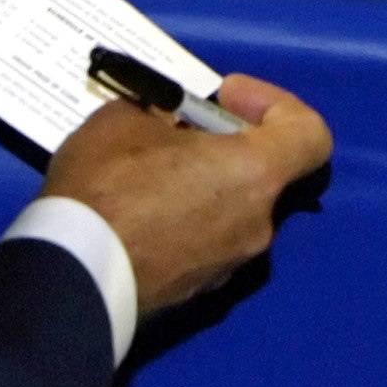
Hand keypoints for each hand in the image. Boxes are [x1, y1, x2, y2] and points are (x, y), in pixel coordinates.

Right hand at [44, 74, 330, 316]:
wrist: (76, 272)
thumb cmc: (110, 183)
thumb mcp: (128, 117)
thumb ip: (165, 115)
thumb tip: (171, 125)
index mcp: (253, 174)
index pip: (310, 134)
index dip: (274, 103)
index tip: (223, 96)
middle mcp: (257, 223)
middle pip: (262, 171)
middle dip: (222, 142)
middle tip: (172, 129)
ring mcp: (231, 264)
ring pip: (230, 206)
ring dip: (199, 179)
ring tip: (142, 166)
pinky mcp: (202, 290)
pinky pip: (206, 238)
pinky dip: (184, 215)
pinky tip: (136, 206)